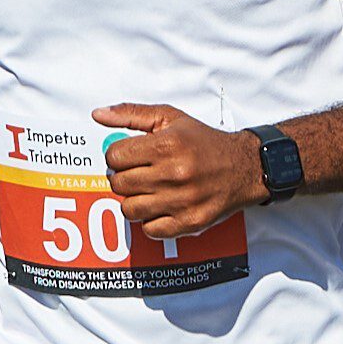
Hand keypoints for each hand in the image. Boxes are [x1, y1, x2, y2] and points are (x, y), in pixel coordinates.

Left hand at [99, 103, 268, 240]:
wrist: (244, 166)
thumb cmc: (204, 142)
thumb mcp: (170, 118)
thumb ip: (131, 114)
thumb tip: (98, 115)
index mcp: (166, 145)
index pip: (114, 157)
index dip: (119, 156)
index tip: (130, 156)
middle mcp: (174, 173)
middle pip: (118, 184)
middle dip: (124, 178)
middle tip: (139, 174)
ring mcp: (181, 201)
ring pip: (129, 209)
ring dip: (135, 200)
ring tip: (149, 190)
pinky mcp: (189, 222)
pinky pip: (149, 230)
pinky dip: (151, 220)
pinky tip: (162, 206)